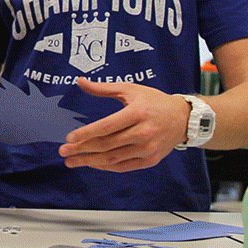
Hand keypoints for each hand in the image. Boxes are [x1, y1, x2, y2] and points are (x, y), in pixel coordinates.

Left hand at [57, 77, 188, 171]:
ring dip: (90, 161)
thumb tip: (80, 81)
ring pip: (113, 159)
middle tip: (63, 151)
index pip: (107, 126)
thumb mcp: (130, 89)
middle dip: (82, 149)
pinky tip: (91, 163)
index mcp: (138, 113)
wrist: (184, 119)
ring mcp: (148, 149)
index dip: (86, 133)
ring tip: (71, 161)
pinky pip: (124, 167)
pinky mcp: (151, 160)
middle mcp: (144, 132)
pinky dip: (105, 167)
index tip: (69, 137)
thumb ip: (104, 88)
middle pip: (107, 145)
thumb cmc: (154, 101)